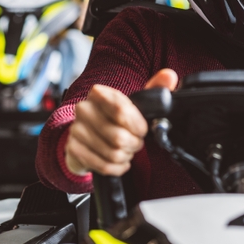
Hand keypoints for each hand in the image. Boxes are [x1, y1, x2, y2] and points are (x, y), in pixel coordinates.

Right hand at [64, 68, 178, 176]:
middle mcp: (83, 109)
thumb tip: (169, 76)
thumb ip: (152, 90)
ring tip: (127, 151)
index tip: (142, 130)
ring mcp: (76, 130)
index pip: (122, 110)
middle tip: (136, 143)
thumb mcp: (132, 103)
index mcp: (98, 93)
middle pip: (118, 136)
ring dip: (126, 156)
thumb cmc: (114, 118)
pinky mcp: (74, 150)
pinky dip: (117, 167)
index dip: (137, 125)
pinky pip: (104, 165)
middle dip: (134, 144)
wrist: (87, 136)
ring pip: (112, 153)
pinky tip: (119, 161)